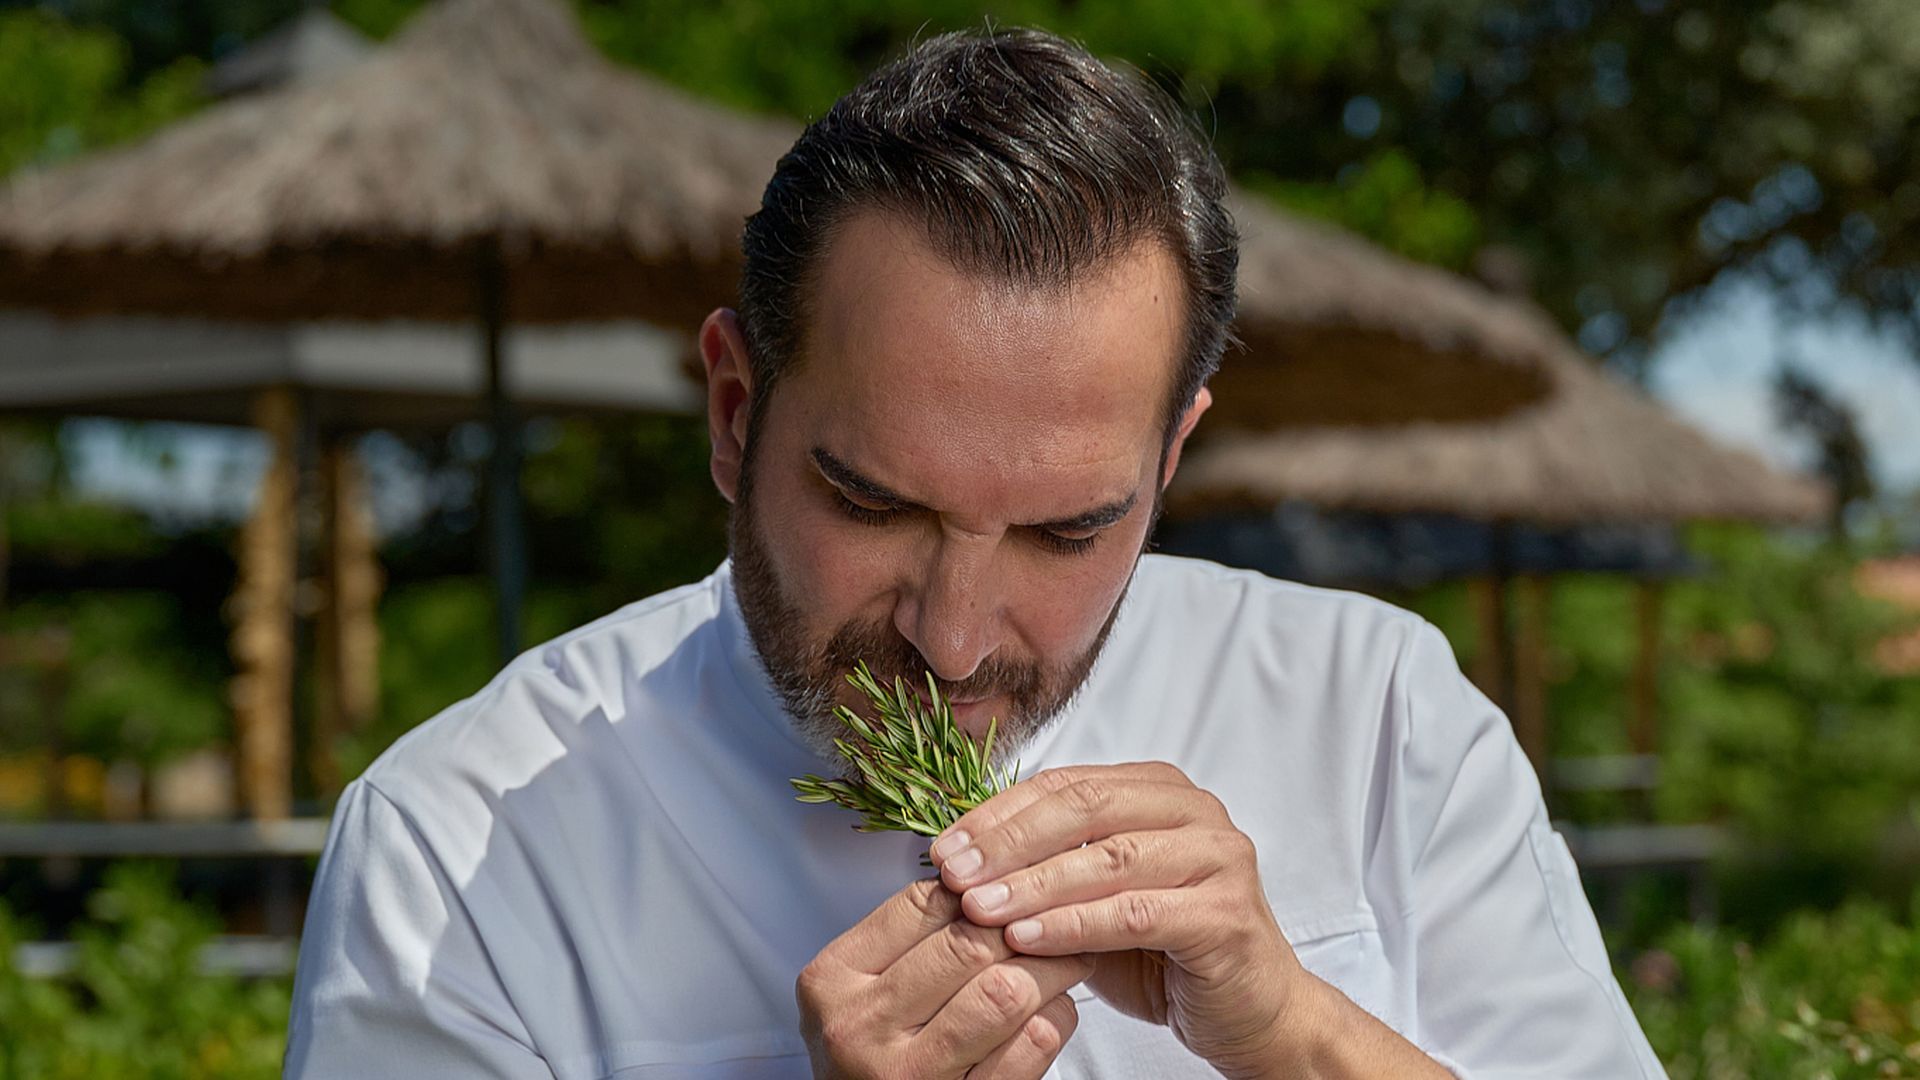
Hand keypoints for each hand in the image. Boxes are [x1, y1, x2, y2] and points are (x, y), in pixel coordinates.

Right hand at [795, 876, 1095, 1077]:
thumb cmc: (873, 1057)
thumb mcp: (864, 992)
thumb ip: (910, 941)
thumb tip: (990, 879)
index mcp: (831, 980)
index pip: (922, 904)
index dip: (980, 889)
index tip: (1013, 890)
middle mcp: (860, 1027)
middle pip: (968, 945)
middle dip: (1024, 924)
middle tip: (1057, 917)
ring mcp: (909, 1075)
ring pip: (1006, 991)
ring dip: (1052, 969)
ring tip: (1069, 957)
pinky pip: (1031, 1045)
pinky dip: (1058, 1016)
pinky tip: (1056, 1009)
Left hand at [928, 763, 1307, 1079]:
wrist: (1251, 1014)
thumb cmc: (1166, 954)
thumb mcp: (1096, 900)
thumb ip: (1048, 870)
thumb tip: (960, 861)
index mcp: (1161, 791)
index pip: (1067, 783)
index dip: (1000, 813)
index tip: (945, 847)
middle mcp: (1196, 811)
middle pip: (1086, 807)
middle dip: (1009, 841)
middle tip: (954, 873)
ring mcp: (1219, 858)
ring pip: (1108, 858)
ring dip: (1033, 884)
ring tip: (978, 909)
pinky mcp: (1225, 914)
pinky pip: (1134, 913)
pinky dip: (1073, 925)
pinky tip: (1026, 940)